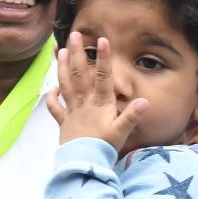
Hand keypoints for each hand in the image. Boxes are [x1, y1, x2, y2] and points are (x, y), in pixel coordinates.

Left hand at [47, 31, 146, 150]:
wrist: (84, 163)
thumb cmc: (105, 147)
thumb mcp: (122, 132)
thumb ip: (132, 115)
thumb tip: (145, 101)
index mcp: (101, 103)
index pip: (103, 76)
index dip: (103, 58)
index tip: (102, 39)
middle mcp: (85, 103)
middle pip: (80, 74)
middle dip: (78, 53)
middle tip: (74, 35)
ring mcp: (73, 112)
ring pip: (66, 85)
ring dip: (63, 67)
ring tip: (62, 51)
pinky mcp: (64, 123)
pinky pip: (56, 108)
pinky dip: (53, 97)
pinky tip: (52, 88)